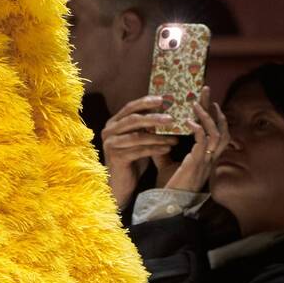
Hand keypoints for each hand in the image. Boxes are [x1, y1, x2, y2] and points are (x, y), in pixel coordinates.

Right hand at [101, 93, 179, 210]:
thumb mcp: (138, 139)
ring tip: (175, 138)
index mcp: (113, 123)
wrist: (120, 183)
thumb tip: (167, 113)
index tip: (163, 99)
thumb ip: (146, 127)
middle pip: (133, 119)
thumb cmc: (131, 160)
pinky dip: (155, 149)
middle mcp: (109, 131)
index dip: (146, 102)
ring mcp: (111, 144)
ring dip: (158, 137)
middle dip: (154, 118)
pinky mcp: (116, 158)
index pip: (130, 107)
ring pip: (137, 136)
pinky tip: (168, 149)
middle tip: (171, 118)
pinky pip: (139, 151)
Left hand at [162, 85, 229, 192]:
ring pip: (217, 134)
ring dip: (207, 117)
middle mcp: (210, 159)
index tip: (208, 101)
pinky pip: (203, 144)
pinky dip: (198, 130)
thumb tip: (154, 136)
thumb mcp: (166, 165)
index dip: (215, 116)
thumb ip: (163, 150)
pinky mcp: (196, 165)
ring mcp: (205, 162)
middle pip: (222, 129)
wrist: (167, 205)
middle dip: (215, 109)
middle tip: (205, 91)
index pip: (217, 132)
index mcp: (206, 158)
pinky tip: (188, 122)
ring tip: (196, 105)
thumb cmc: (169, 188)